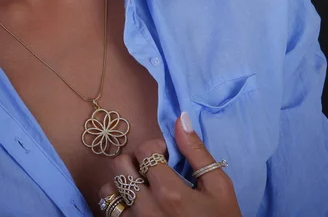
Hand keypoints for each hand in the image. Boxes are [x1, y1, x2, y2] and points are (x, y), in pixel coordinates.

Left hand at [98, 112, 241, 216]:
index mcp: (170, 192)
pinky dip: (119, 201)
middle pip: (120, 165)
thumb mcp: (219, 188)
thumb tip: (180, 118)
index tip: (168, 156)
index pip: (144, 150)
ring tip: (142, 187)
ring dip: (122, 182)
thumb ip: (197, 152)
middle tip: (153, 168)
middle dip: (136, 160)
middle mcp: (146, 207)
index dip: (156, 146)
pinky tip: (137, 203)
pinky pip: (109, 210)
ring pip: (108, 188)